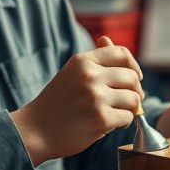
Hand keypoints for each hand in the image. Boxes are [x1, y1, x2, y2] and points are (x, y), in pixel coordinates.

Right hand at [10, 36, 142, 165]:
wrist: (35, 131)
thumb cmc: (57, 102)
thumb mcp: (71, 73)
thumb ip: (93, 59)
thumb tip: (107, 39)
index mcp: (83, 61)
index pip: (122, 54)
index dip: (134, 66)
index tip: (135, 77)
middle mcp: (90, 75)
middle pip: (132, 77)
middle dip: (135, 90)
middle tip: (127, 101)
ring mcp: (96, 97)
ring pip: (134, 98)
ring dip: (129, 108)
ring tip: (116, 112)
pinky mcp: (101, 119)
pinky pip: (128, 117)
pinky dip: (122, 122)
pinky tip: (108, 124)